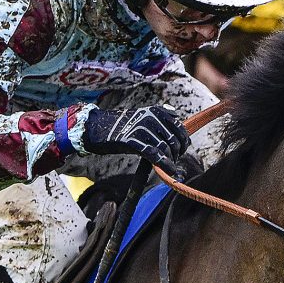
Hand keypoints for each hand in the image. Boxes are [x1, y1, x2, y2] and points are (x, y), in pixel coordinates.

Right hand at [77, 99, 193, 174]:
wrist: (100, 128)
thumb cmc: (124, 126)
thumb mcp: (145, 117)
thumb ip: (162, 120)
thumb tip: (181, 125)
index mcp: (157, 111)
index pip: (180, 128)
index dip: (184, 142)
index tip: (182, 150)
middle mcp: (151, 118)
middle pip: (174, 140)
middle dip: (177, 153)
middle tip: (173, 160)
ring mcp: (142, 129)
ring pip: (166, 149)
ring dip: (170, 160)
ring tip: (168, 165)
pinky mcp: (134, 141)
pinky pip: (155, 155)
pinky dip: (165, 165)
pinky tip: (170, 171)